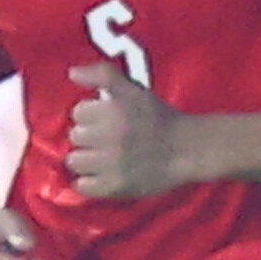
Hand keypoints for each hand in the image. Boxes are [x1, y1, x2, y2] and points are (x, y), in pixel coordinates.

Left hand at [65, 61, 194, 199]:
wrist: (188, 149)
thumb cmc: (159, 117)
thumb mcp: (133, 89)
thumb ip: (103, 74)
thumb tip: (72, 72)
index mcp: (114, 111)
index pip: (79, 112)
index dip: (92, 115)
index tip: (106, 119)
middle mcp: (111, 136)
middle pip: (75, 136)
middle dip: (89, 137)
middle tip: (107, 139)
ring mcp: (112, 163)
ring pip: (75, 161)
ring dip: (86, 160)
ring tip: (103, 159)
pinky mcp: (115, 186)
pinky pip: (83, 187)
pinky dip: (89, 183)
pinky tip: (102, 176)